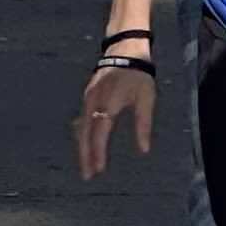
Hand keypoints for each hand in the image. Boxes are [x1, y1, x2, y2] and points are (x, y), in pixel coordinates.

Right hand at [75, 61, 156, 177]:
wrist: (125, 49)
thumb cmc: (137, 74)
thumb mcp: (145, 99)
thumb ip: (142, 124)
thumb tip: (143, 149)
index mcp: (106, 105)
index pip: (99, 135)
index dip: (97, 153)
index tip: (98, 170)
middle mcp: (92, 103)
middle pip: (84, 135)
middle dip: (84, 156)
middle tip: (86, 175)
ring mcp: (88, 99)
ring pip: (80, 128)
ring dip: (82, 147)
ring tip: (86, 165)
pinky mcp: (88, 96)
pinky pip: (81, 120)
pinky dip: (82, 135)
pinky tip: (85, 143)